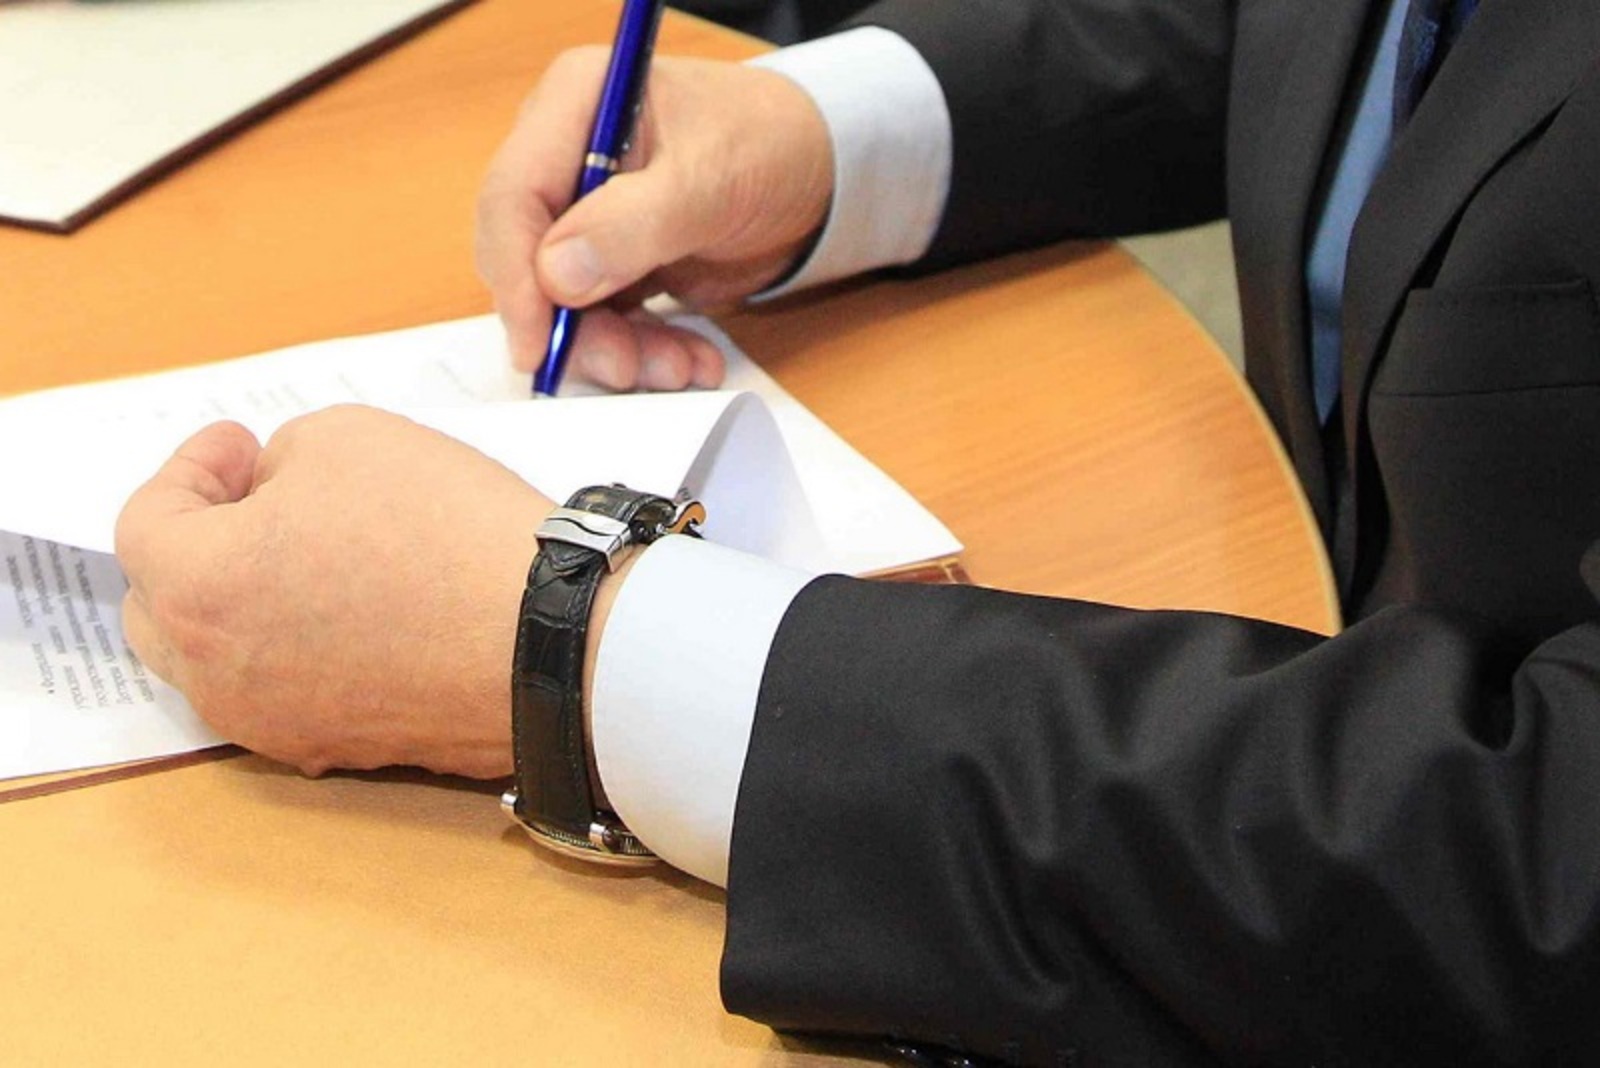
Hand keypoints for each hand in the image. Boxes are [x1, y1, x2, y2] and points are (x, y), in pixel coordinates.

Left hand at [115, 408, 551, 777]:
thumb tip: (271, 492)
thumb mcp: (350, 436)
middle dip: (194, 543)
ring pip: (217, 659)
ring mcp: (276, 723)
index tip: (240, 444)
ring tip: (302, 556)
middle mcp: (218, 673)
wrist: (550, 639)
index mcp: (199, 588)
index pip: (145, 523)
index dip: (190, 468)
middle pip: (160, 606)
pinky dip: (293, 648)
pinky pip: (283, 693)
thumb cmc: (447, 532)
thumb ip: (280, 457)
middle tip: (252, 498)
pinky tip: (350, 613)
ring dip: (240, 601)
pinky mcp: (337, 748)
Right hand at [477, 50, 832, 390]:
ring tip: (678, 367)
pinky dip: (644, 350)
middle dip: (575, 325)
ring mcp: (589, 214)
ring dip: (617, 348)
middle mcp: (567, 158)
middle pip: (528, 259)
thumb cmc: (770, 142)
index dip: (516, 276)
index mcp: (574, 105)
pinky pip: (607, 320)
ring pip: (566, 303)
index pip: (512, 196)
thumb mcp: (709, 179)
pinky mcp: (615, 261)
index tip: (538, 342)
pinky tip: (689, 360)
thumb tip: (555, 274)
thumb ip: (633, 224)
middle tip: (624, 366)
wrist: (821, 170)